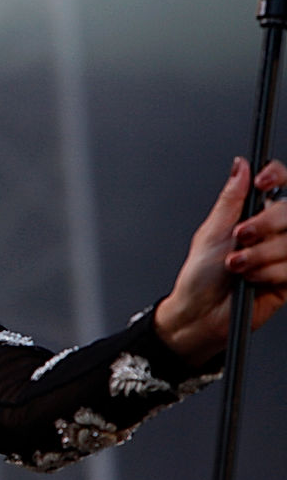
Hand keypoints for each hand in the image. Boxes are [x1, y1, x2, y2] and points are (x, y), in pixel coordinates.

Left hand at [155, 158, 286, 364]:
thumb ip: (230, 199)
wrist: (201, 313)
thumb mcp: (211, 231)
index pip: (278, 184)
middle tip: (240, 237)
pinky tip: (250, 280)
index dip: (276, 177)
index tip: (263, 182)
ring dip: (259, 255)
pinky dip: (267, 273)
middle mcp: (271, 232)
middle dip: (264, 224)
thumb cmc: (200, 274)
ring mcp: (282, 254)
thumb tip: (240, 165)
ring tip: (236, 266)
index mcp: (252, 214)